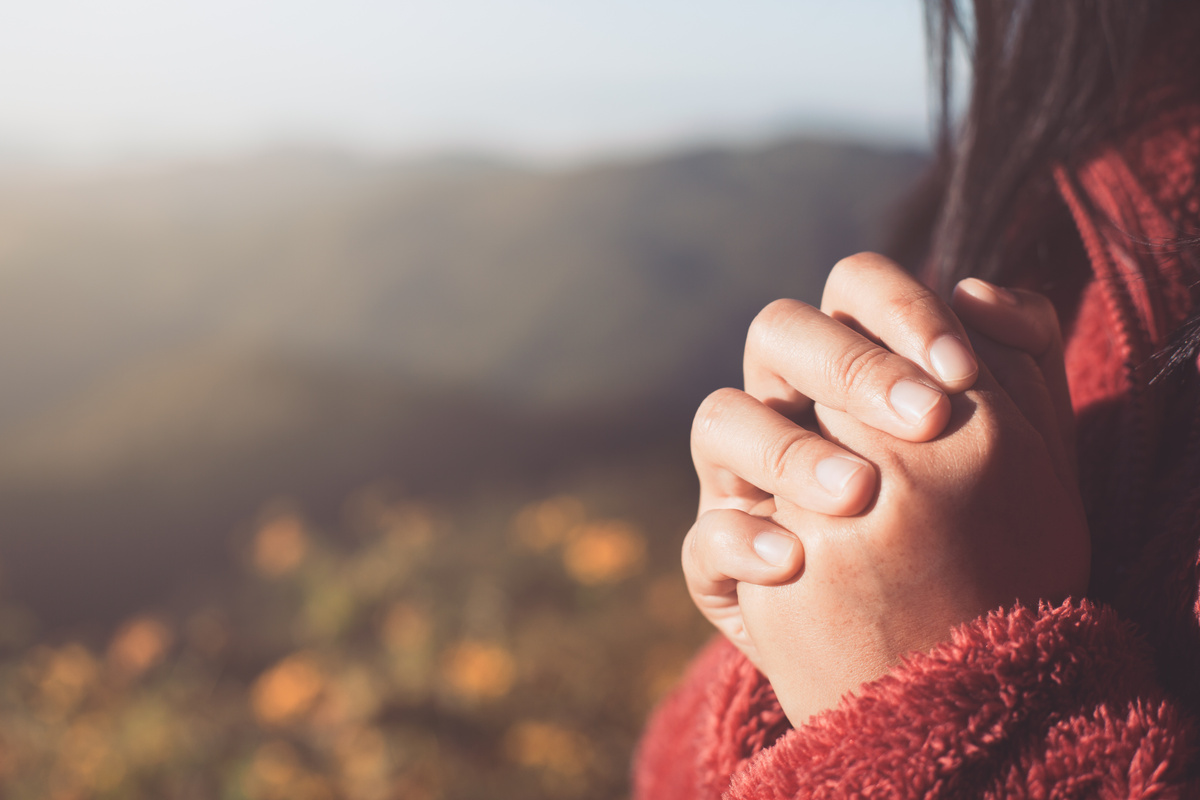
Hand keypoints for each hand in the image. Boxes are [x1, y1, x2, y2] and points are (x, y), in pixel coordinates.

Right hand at [736, 276, 1087, 724]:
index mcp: (855, 369)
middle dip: (851, 367)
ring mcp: (744, 481)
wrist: (950, 656)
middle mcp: (788, 408)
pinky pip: (703, 537)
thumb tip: (980, 293)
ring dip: (789, 450)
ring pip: (720, 420)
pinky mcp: (721, 560)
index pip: (855, 289)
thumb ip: (1022, 360)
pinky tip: (794, 563)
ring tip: (859, 494)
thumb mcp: (1023, 452)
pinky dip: (742, 541)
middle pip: (778, 332)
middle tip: (926, 423)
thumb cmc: (982, 540)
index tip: (962, 371)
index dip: (899, 309)